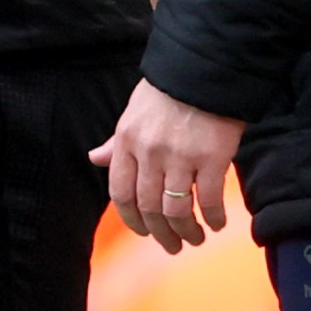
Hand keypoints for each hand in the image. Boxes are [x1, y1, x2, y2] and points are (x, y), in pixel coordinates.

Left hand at [88, 79, 243, 253]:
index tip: (144, 231)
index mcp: (126, 140)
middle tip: (173, 245)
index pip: (120, 193)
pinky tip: (216, 223)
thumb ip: (117, 142)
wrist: (206, 65)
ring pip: (176, 211)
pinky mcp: (212, 157)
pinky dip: (212, 217)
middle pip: (149, 208)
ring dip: (186, 231)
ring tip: (195, 238)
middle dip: (161, 234)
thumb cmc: (169, 88)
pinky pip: (208, 199)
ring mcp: (180, 156)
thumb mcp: (134, 111)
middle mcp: (149, 152)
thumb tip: (94, 159)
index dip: (131, 219)